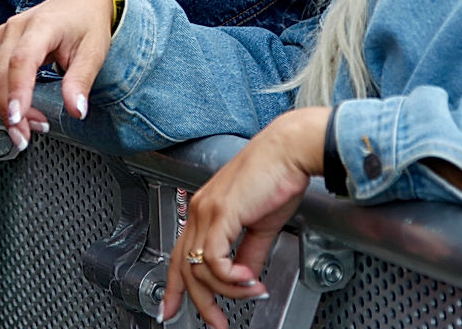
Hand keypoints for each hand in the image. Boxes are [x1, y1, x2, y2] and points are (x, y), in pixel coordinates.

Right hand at [0, 0, 115, 149]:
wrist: (81, 2)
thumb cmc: (87, 23)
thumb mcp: (94, 52)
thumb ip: (81, 81)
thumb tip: (76, 110)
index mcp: (42, 25)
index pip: (21, 61)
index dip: (17, 93)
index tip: (18, 119)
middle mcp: (15, 28)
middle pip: (0, 74)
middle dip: (10, 111)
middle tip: (27, 135)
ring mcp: (3, 35)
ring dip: (2, 107)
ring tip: (25, 126)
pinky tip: (14, 111)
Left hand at [160, 108, 328, 327]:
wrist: (290, 151)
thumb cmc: (279, 176)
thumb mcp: (262, 226)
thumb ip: (249, 254)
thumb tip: (245, 278)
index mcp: (205, 210)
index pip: (179, 254)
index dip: (173, 288)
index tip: (170, 310)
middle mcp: (199, 209)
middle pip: (184, 268)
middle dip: (200, 303)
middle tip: (217, 323)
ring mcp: (207, 210)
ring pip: (200, 268)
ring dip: (228, 290)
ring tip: (252, 291)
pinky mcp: (221, 212)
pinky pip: (213, 258)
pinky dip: (230, 276)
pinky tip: (248, 279)